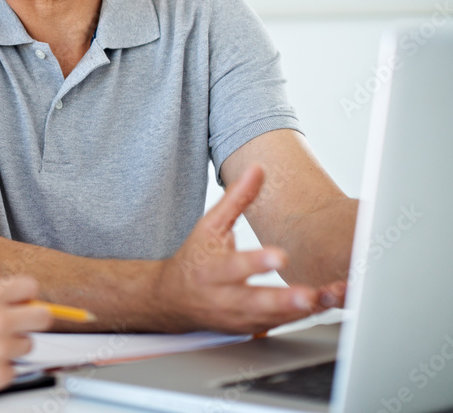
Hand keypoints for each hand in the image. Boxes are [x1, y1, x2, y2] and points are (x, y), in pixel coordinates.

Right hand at [0, 276, 51, 401]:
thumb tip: (9, 301)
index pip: (30, 287)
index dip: (25, 295)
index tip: (21, 302)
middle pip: (43, 316)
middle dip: (34, 319)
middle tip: (22, 325)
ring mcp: (0, 349)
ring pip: (28, 345)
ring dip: (12, 347)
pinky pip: (13, 370)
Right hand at [153, 165, 331, 333]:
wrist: (173, 298)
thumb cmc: (195, 258)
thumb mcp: (209, 226)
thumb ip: (235, 199)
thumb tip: (256, 170)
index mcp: (211, 269)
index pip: (233, 266)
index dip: (255, 262)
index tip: (280, 255)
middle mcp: (223, 297)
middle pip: (254, 301)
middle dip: (282, 300)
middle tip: (307, 295)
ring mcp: (237, 317)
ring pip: (271, 318)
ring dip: (300, 310)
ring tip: (325, 298)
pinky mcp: (250, 328)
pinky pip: (278, 324)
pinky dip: (300, 316)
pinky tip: (322, 305)